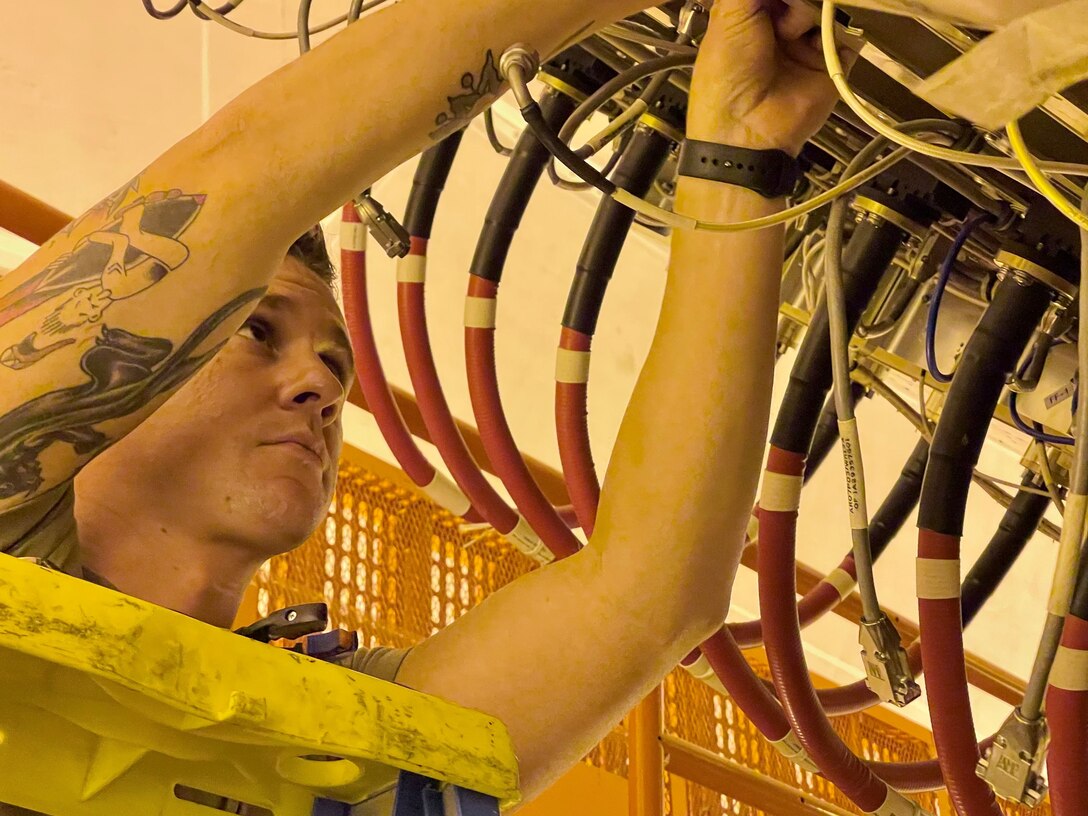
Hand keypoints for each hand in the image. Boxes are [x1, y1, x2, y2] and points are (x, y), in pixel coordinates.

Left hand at [687, 0, 854, 155]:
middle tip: (784, 17)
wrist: (746, 131)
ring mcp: (807, 45)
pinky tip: (817, 43)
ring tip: (792, 33)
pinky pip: (848, 36)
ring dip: (809, 14)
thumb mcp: (730, 15)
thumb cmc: (727, 76)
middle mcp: (780, 28)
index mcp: (751, 16)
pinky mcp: (831, 65)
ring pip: (828, 7)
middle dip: (796, 0)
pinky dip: (838, 34)